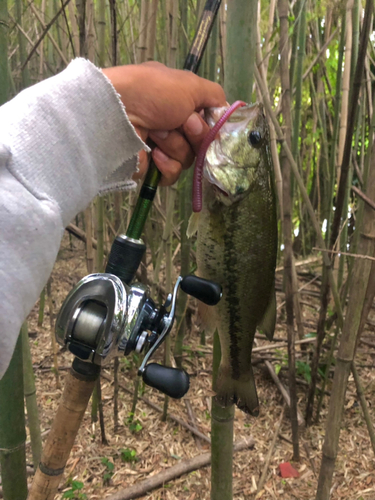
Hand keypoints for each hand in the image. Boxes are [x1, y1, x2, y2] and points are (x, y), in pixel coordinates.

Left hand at [102, 62, 225, 185]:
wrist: (116, 114)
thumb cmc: (153, 93)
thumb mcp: (190, 84)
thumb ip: (213, 95)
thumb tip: (224, 110)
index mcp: (177, 102)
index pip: (206, 120)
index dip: (209, 122)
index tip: (205, 116)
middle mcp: (170, 124)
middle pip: (200, 142)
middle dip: (195, 133)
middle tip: (181, 123)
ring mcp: (160, 147)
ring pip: (188, 158)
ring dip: (176, 145)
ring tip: (157, 133)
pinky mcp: (151, 168)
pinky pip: (172, 174)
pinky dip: (166, 164)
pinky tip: (153, 152)